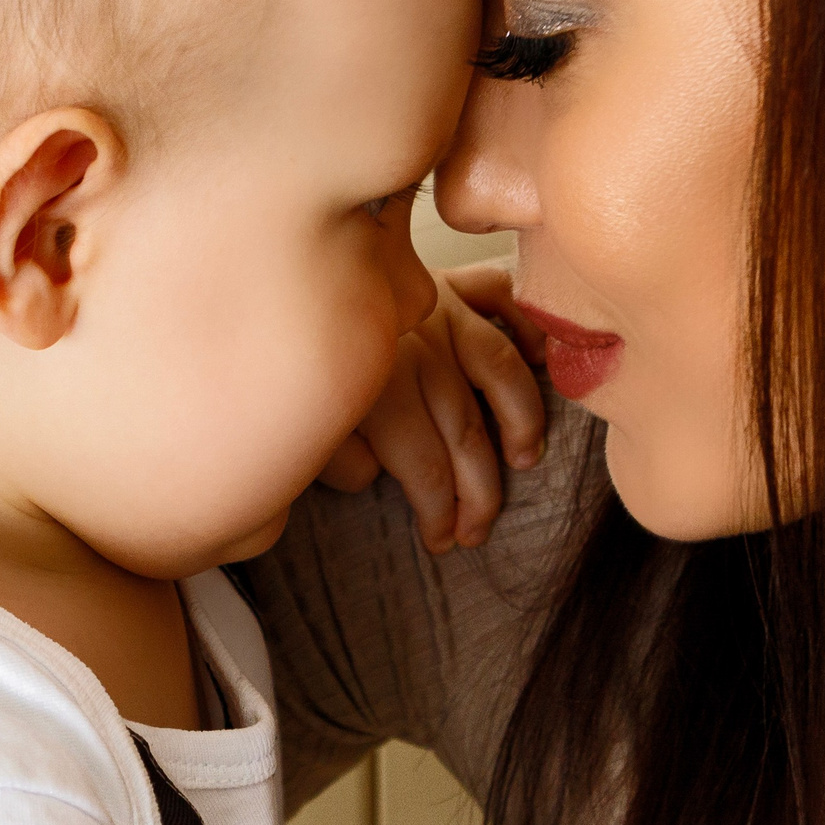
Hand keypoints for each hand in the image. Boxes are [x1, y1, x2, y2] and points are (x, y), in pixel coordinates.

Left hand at [319, 265, 548, 554]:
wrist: (281, 292)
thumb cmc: (294, 372)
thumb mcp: (305, 426)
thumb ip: (340, 456)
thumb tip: (375, 473)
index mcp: (375, 381)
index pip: (424, 463)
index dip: (439, 511)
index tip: (442, 541)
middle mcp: (415, 342)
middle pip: (465, 427)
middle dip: (478, 491)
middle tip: (478, 530)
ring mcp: (438, 307)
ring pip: (498, 367)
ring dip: (519, 418)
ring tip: (525, 460)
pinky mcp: (451, 283)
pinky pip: (500, 296)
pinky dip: (527, 323)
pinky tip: (543, 358)